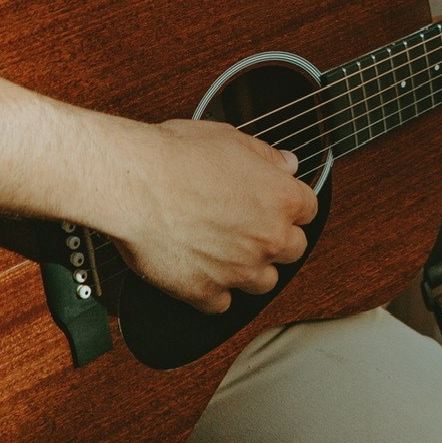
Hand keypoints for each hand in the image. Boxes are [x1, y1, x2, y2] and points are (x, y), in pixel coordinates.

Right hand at [110, 118, 319, 313]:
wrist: (133, 184)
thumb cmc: (175, 156)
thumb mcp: (229, 138)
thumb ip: (266, 156)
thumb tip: (286, 164)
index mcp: (280, 199)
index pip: (308, 209)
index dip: (289, 204)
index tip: (275, 203)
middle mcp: (267, 239)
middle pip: (292, 250)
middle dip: (275, 239)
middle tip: (249, 225)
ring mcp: (238, 271)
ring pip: (264, 283)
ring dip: (250, 269)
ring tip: (225, 250)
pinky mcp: (206, 292)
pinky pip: (221, 304)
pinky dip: (213, 291)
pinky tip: (200, 268)